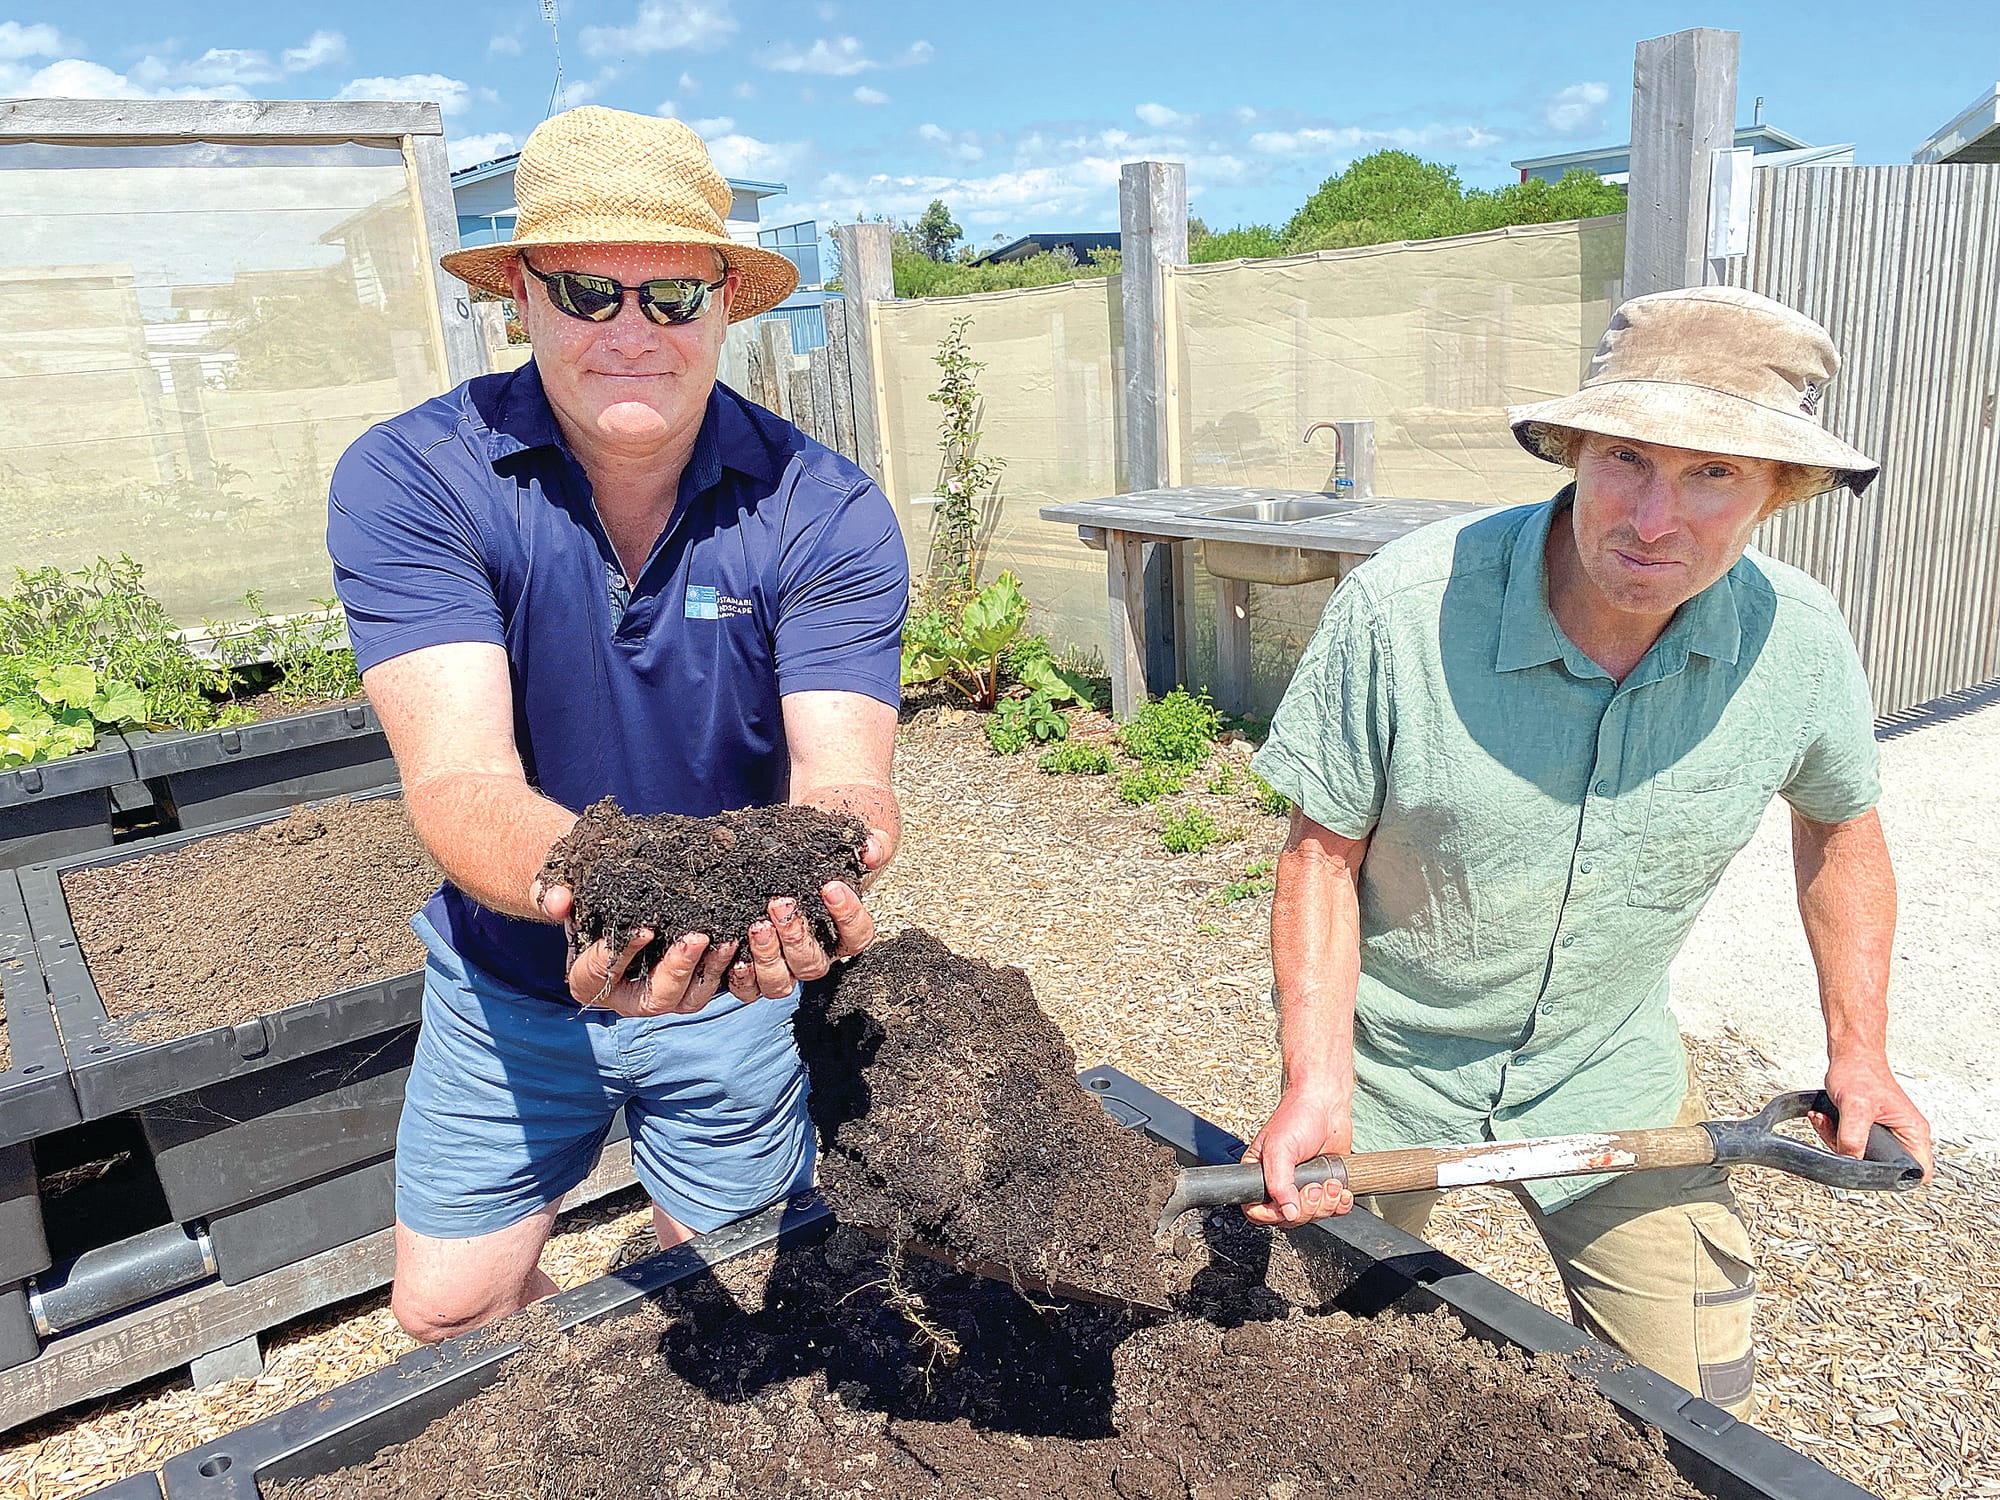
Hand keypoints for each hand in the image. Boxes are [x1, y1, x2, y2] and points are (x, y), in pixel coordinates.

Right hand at [532, 880, 739, 1016]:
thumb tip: (556, 902)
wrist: (609, 896)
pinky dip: (728, 968)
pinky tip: (741, 940)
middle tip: (696, 937)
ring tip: (727, 939)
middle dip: (677, 969)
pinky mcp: (690, 983)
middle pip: (655, 998)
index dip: (621, 954)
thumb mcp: (559, 889)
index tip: (645, 928)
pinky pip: (712, 986)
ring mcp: (662, 994)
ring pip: (689, 999)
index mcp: (587, 981)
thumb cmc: (582, 896)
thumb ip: (551, 894)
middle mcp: (626, 998)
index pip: (601, 974)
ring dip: (711, 971)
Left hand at [724, 825, 888, 1002]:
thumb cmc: (819, 851)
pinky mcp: (751, 972)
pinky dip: (740, 975)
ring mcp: (782, 968)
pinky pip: (747, 989)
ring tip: (756, 926)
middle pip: (812, 964)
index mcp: (842, 932)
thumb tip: (870, 852)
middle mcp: (813, 955)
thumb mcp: (846, 841)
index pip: (857, 935)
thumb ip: (869, 845)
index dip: (848, 916)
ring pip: (781, 983)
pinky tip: (732, 945)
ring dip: (768, 958)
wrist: (784, 852)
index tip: (831, 887)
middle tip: (779, 903)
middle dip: (795, 936)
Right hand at [1241, 1084, 1354, 1226]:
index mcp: (1260, 1175)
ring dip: (1326, 1204)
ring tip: (1330, 1183)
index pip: (1258, 1211)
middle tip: (1315, 1187)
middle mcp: (1281, 1183)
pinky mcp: (1325, 1186)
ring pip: (1313, 1216)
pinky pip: (1332, 1210)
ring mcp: (1303, 1186)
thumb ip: (1279, 1183)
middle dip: (1308, 1207)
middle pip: (1289, 1218)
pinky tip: (1340, 1189)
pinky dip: (1340, 1204)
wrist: (1326, 1103)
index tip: (1289, 1204)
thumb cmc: (1296, 1116)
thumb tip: (1287, 1212)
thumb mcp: (1279, 1149)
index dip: (1275, 1214)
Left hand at [1813, 1051, 1934, 1182]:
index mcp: (1913, 1133)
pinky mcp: (1870, 1127)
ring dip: (1838, 1142)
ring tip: (1826, 1121)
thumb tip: (1850, 1160)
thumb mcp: (1855, 1106)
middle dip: (1854, 1156)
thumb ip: (1853, 1136)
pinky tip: (1824, 1118)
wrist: (1850, 1055)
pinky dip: (1834, 1134)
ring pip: (1863, 1155)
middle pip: (1884, 1166)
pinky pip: (1852, 1142)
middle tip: (1838, 1138)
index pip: (1919, 1172)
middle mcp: (1904, 1135)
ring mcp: (1888, 1132)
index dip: (1897, 1179)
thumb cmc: (1860, 1072)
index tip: (1869, 1174)